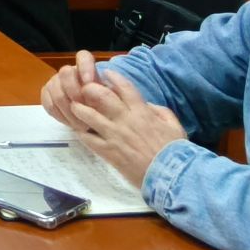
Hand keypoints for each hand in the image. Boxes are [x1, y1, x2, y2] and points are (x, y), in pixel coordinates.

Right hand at [39, 50, 100, 128]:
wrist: (92, 117)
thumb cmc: (103, 105)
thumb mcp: (110, 99)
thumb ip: (104, 92)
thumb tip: (91, 88)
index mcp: (86, 67)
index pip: (83, 57)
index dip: (85, 67)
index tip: (90, 83)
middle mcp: (68, 71)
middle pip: (65, 72)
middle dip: (75, 93)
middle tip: (85, 110)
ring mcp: (55, 81)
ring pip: (56, 92)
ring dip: (69, 111)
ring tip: (82, 124)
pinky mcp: (46, 94)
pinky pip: (49, 104)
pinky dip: (61, 116)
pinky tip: (71, 123)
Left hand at [66, 70, 185, 186]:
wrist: (171, 176)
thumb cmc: (174, 151)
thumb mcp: (173, 125)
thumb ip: (159, 111)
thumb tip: (145, 105)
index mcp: (141, 112)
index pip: (124, 87)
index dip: (113, 77)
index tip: (105, 73)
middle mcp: (125, 120)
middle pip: (101, 96)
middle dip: (90, 88)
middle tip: (84, 88)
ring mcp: (114, 136)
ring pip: (89, 115)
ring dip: (79, 109)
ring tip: (75, 106)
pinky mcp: (108, 152)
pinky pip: (89, 139)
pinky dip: (81, 133)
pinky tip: (78, 129)